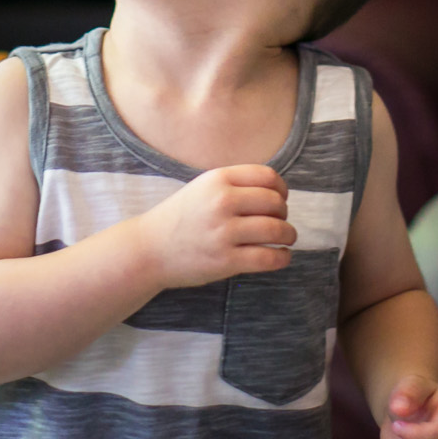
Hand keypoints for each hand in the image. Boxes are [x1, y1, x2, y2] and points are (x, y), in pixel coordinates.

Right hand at [132, 165, 294, 287]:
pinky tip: (280, 256)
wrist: (149, 249)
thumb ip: (235, 184)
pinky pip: (268, 258)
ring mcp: (223, 232)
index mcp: (218, 180)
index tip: (281, 199)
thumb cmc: (181, 218)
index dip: (281, 189)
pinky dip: (282, 258)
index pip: (268, 177)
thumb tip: (277, 191)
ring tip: (285, 239)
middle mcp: (222, 202)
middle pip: (276, 203)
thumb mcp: (203, 188)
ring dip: (288, 235)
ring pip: (277, 230)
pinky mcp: (225, 261)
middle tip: (279, 221)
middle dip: (284, 213)